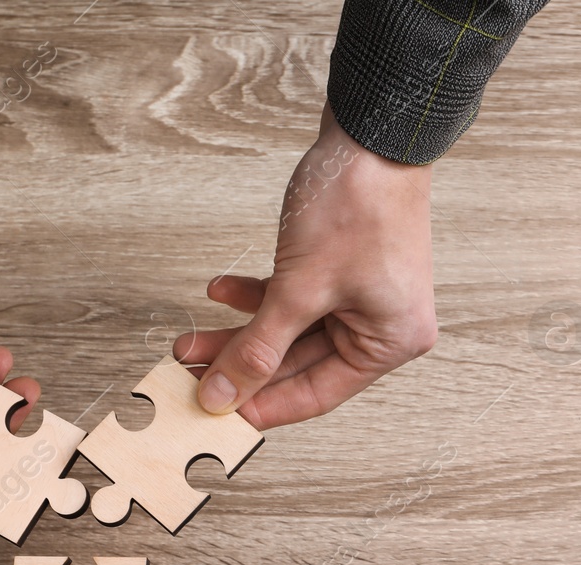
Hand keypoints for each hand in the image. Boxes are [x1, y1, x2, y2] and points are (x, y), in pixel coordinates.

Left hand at [176, 103, 436, 429]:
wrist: (370, 133)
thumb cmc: (357, 204)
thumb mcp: (298, 288)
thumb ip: (257, 347)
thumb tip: (223, 394)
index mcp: (390, 342)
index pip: (316, 394)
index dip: (262, 405)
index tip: (217, 414)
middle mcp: (382, 326)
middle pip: (298, 364)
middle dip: (240, 365)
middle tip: (191, 374)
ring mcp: (362, 298)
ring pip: (289, 332)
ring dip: (239, 332)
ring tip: (190, 339)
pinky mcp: (342, 271)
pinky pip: (293, 299)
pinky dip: (257, 297)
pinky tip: (221, 290)